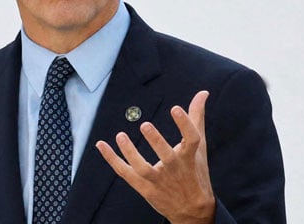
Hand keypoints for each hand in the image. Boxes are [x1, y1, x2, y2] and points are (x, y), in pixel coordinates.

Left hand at [95, 90, 214, 223]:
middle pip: (166, 156)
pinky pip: (125, 173)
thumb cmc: (194, 171)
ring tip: (120, 136)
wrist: (193, 210)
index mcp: (189, 156)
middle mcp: (174, 169)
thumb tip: (202, 93)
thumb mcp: (199, 146)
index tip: (176, 109)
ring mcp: (158, 180)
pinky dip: (112, 160)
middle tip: (145, 125)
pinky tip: (101, 145)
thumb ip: (196, 118)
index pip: (190, 139)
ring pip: (143, 168)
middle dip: (156, 142)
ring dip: (131, 153)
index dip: (184, 124)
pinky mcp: (144, 187)